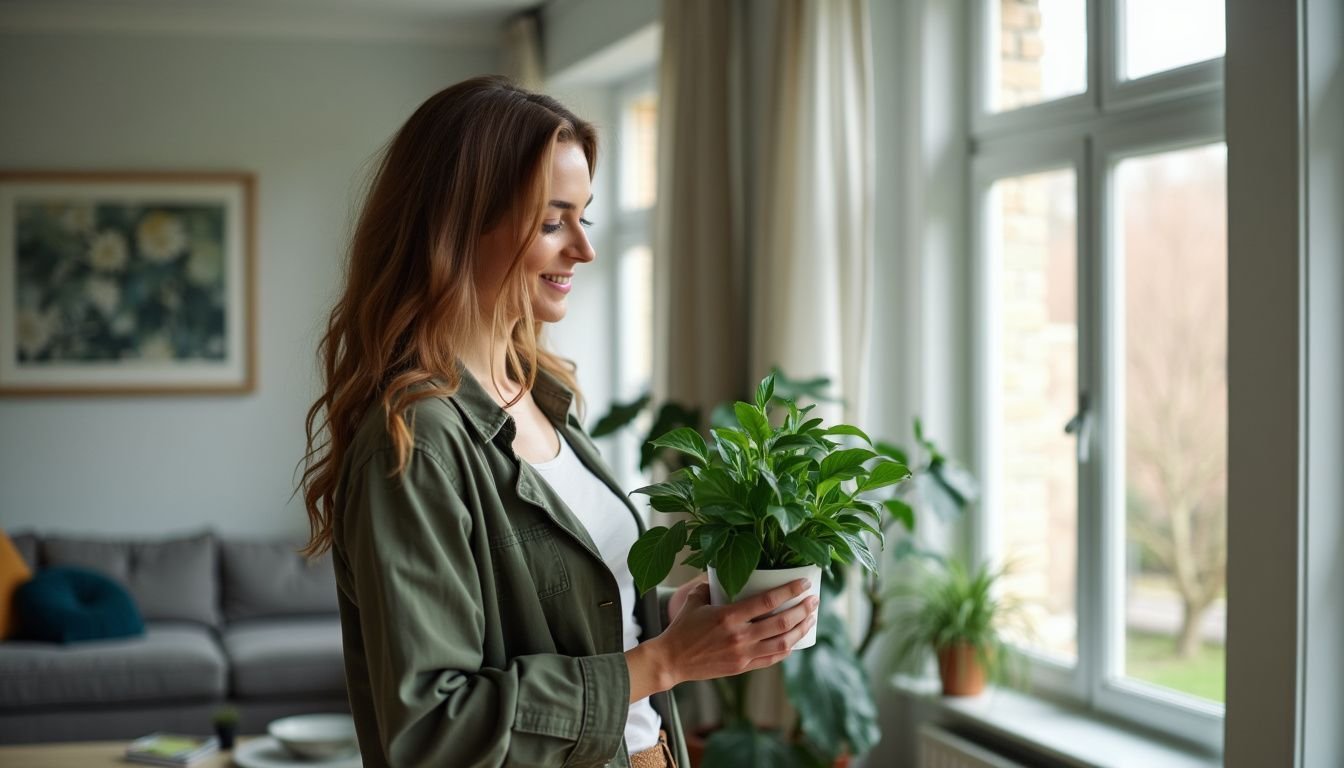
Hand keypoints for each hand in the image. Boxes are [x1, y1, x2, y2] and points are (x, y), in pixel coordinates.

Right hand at [652, 578, 817, 686]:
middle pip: (781, 622)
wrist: (671, 661)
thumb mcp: (695, 600)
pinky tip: (794, 639)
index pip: (767, 601)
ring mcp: (743, 654)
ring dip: (800, 630)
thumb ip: (711, 585)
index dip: (789, 591)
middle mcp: (739, 636)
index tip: (804, 583)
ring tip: (810, 619)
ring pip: (782, 643)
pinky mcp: (742, 668)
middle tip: (813, 600)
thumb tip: (724, 571)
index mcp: (728, 616)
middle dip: (802, 610)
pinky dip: (787, 649)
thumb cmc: (682, 628)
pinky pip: (772, 659)